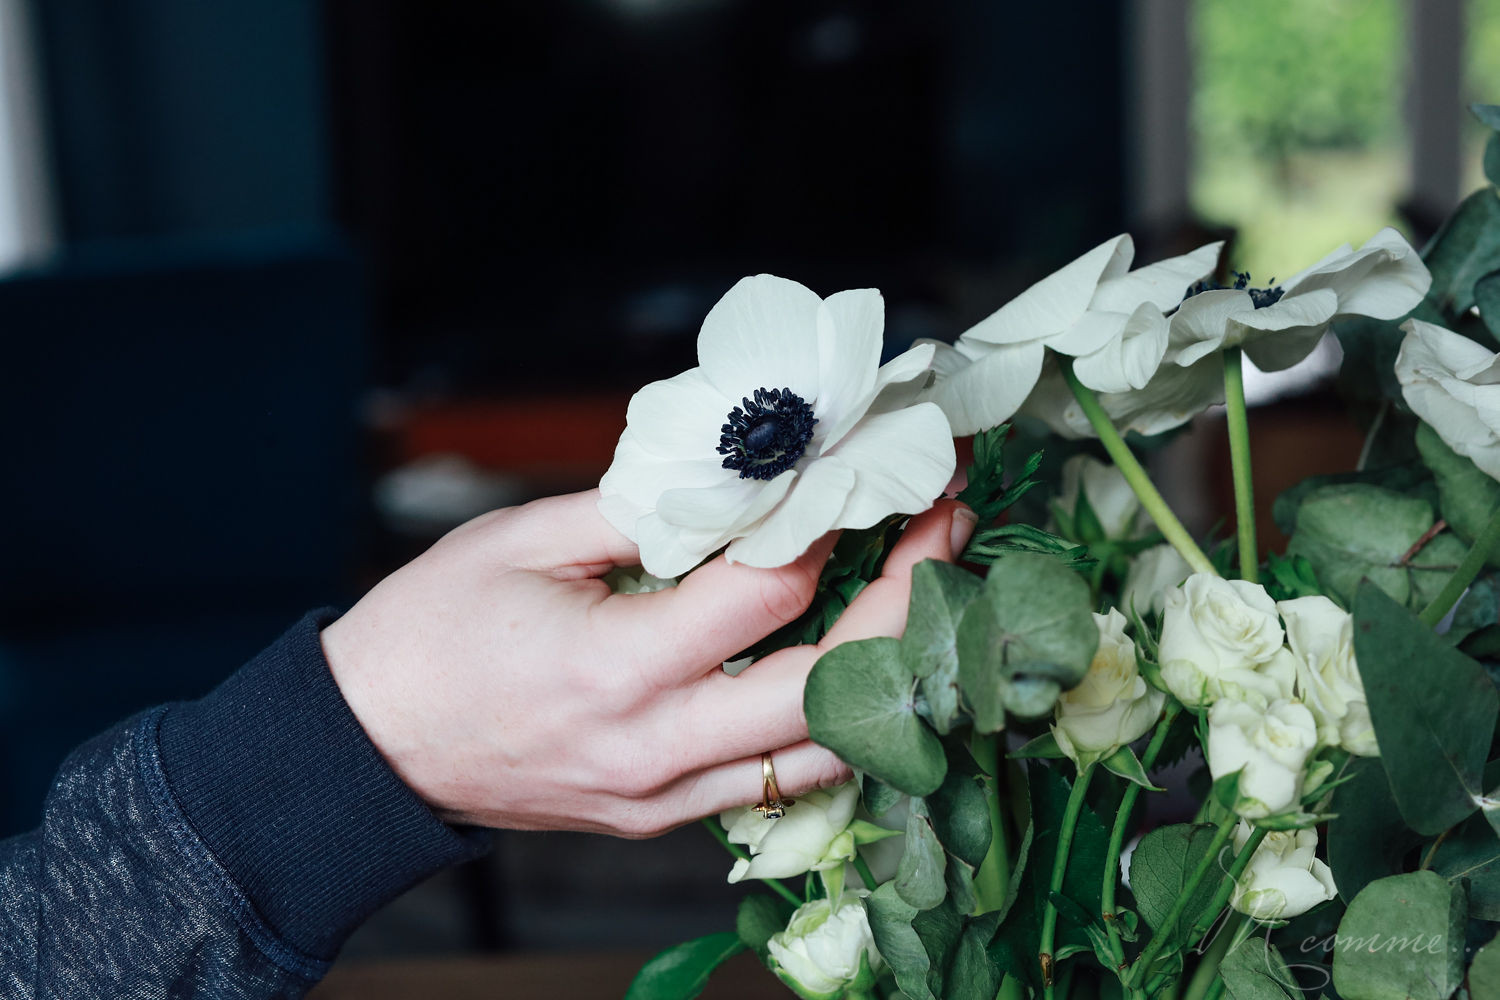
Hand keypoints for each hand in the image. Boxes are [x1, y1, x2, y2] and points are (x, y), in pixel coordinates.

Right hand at [320, 489, 975, 837]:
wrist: (369, 750)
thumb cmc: (430, 633)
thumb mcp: (523, 540)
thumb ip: (643, 509)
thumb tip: (746, 473)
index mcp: (617, 667)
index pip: (770, 593)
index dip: (835, 520)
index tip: (876, 465)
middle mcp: (659, 747)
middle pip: (832, 683)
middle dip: (910, 593)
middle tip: (949, 516)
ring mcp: (667, 796)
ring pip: (825, 751)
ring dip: (891, 665)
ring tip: (927, 583)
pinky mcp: (665, 817)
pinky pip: (778, 777)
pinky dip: (831, 719)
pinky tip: (856, 658)